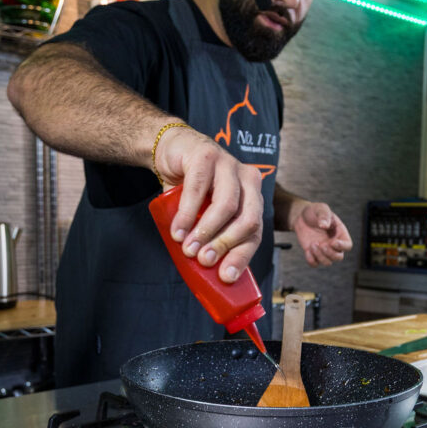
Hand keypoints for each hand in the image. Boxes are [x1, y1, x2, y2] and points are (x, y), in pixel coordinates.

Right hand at [154, 125, 263, 282]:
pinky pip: (199, 189)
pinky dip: (187, 214)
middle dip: (226, 244)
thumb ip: (210, 235)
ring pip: (227, 205)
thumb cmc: (191, 187)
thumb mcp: (205, 214)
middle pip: (247, 219)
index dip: (241, 255)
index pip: (255, 232)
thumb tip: (208, 271)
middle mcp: (248, 180)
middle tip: (204, 260)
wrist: (171, 151)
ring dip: (206, 231)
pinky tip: (178, 229)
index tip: (225, 276)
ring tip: (188, 248)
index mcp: (252, 197)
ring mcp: (229, 165)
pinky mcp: (206, 155)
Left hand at [291, 202, 352, 266]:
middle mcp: (334, 244)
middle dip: (330, 254)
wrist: (301, 216)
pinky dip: (311, 260)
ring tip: (312, 244)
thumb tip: (324, 225)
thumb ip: (324, 216)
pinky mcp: (314, 253)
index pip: (347, 245)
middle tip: (322, 245)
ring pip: (327, 262)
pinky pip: (315, 263)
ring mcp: (324, 250)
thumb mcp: (320, 209)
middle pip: (339, 257)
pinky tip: (307, 250)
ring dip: (320, 256)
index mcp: (340, 233)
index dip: (342, 246)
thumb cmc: (315, 211)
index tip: (332, 242)